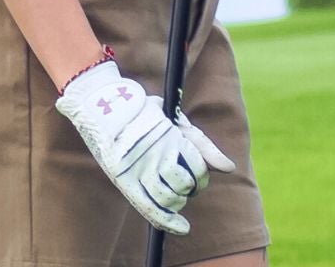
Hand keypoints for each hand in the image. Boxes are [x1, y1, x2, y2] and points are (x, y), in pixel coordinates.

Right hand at [54, 59, 235, 232]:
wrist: (104, 107)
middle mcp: (155, 154)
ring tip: (176, 191)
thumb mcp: (176, 122)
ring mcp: (139, 169)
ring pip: (170, 198)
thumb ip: (203, 146)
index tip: (198, 173)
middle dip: (192, 185)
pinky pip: (150, 209)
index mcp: (169, 136)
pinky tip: (182, 227)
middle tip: (187, 180)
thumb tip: (230, 168)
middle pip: (186, 183)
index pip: (197, 166)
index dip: (202, 172)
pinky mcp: (125, 182)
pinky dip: (168, 221)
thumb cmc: (146, 113)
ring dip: (180, 199)